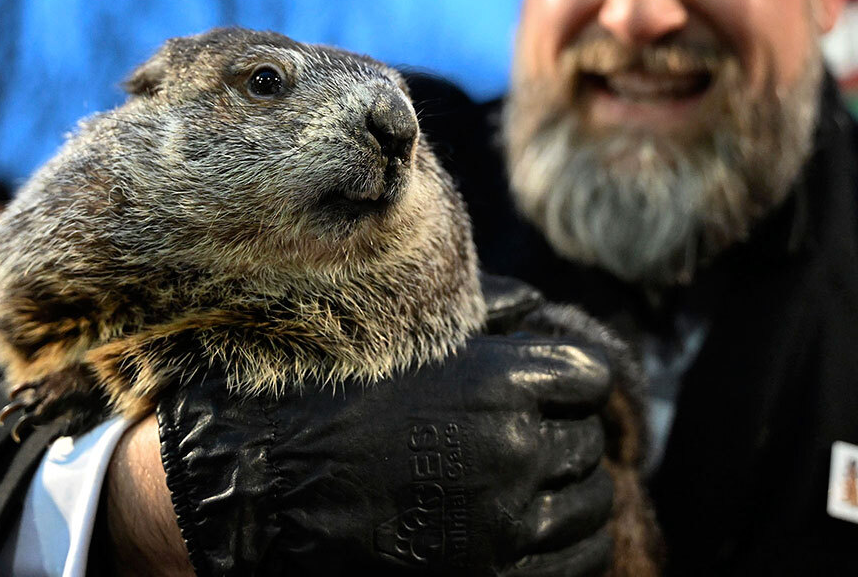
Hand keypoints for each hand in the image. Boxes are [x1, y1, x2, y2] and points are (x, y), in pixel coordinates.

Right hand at [154, 279, 615, 575]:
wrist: (264, 485)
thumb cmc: (327, 397)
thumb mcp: (408, 337)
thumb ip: (485, 314)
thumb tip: (538, 308)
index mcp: (501, 381)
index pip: (591, 379)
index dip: (572, 383)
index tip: (554, 390)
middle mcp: (515, 450)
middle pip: (591, 444)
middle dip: (570, 437)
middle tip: (539, 439)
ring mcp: (505, 523)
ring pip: (594, 506)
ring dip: (576, 493)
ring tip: (543, 488)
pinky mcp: (489, 576)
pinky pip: (575, 564)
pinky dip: (570, 547)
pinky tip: (541, 532)